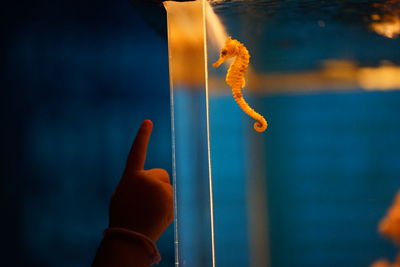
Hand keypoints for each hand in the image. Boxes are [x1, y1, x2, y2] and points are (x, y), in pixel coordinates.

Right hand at [109, 120, 172, 241]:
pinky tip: (159, 215)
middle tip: (147, 203)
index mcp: (131, 177)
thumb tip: (154, 182)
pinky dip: (169, 206)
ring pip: (167, 188)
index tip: (148, 121)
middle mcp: (145, 178)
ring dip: (163, 198)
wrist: (130, 236)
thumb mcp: (124, 195)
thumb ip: (137, 184)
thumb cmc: (124, 217)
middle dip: (158, 185)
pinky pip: (173, 198)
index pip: (137, 152)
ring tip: (151, 212)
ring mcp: (158, 187)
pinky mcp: (169, 196)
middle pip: (161, 175)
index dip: (142, 137)